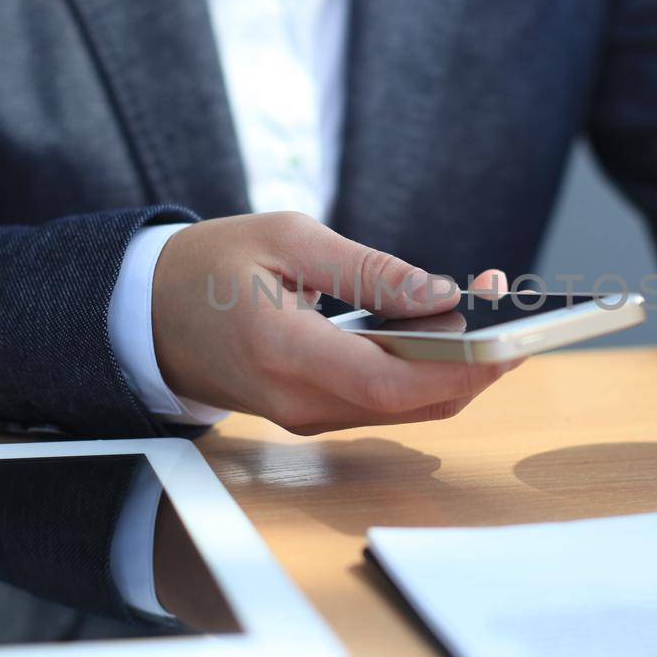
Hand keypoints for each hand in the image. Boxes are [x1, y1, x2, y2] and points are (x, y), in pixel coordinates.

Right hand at [150, 212, 513, 434]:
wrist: (144, 317)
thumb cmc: (206, 268)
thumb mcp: (286, 240)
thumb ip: (367, 270)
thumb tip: (441, 292)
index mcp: (283, 352)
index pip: (391, 379)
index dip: (460, 366)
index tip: (511, 339)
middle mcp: (300, 402)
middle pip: (413, 401)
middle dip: (475, 362)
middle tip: (513, 309)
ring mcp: (307, 417)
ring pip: (407, 405)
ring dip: (454, 365)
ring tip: (486, 307)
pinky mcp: (314, 413)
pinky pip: (385, 400)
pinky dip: (423, 369)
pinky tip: (441, 328)